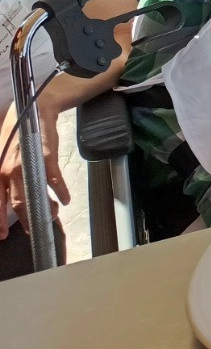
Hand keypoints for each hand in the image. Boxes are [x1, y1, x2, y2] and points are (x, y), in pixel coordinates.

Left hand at [0, 101, 67, 236]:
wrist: (34, 113)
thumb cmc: (17, 137)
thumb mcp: (3, 157)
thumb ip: (4, 177)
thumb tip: (9, 197)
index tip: (1, 235)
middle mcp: (8, 171)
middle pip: (16, 203)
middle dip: (25, 219)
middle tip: (32, 229)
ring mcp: (27, 165)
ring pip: (35, 196)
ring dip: (46, 208)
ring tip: (52, 214)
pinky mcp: (46, 159)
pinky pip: (54, 181)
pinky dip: (61, 192)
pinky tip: (65, 199)